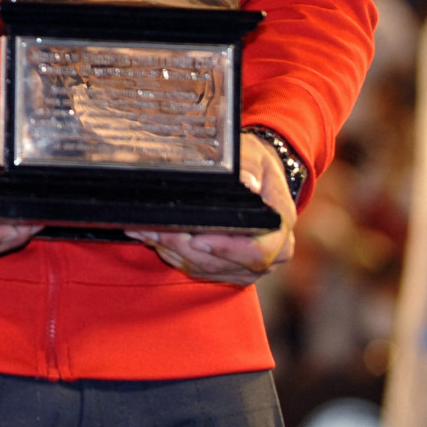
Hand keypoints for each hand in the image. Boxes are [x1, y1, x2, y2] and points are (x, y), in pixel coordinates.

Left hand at [126, 133, 295, 283]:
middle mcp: (271, 252)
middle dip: (187, 249)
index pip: (259, 251)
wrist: (259, 174)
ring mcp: (251, 264)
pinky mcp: (232, 269)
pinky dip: (177, 256)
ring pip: (209, 269)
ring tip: (146, 232)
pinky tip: (155, 240)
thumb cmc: (255, 163)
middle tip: (155, 232)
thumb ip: (250, 168)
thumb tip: (248, 183)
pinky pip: (202, 270)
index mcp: (279, 226)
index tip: (197, 240)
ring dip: (175, 252)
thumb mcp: (254, 156)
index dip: (227, 250)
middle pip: (226, 263)